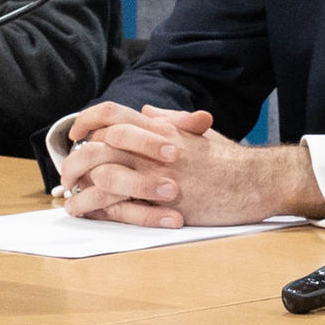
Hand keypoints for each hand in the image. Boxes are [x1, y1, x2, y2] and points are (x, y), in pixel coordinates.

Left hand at [51, 104, 318, 227]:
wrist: (256, 182)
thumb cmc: (231, 159)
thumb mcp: (199, 132)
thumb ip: (171, 121)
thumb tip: (148, 110)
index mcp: (162, 130)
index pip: (114, 115)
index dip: (88, 120)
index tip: (76, 133)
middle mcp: (155, 149)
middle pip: (100, 146)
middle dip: (76, 160)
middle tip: (68, 172)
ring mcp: (158, 176)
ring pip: (103, 177)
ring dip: (80, 188)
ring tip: (70, 198)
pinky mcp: (163, 204)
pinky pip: (120, 207)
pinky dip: (97, 210)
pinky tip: (87, 213)